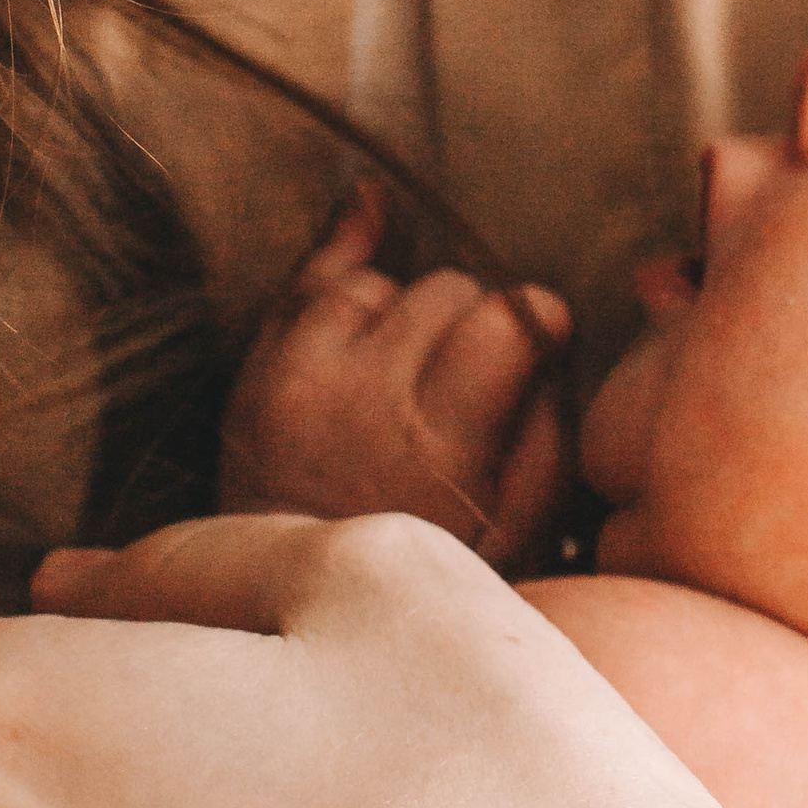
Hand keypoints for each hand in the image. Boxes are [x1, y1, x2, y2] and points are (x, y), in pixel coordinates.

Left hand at [217, 183, 570, 564]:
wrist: (296, 599)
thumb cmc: (429, 567)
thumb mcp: (521, 534)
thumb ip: (549, 434)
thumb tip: (548, 347)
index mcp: (441, 443)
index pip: (507, 318)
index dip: (538, 317)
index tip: (547, 335)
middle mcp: (365, 397)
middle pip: (447, 290)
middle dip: (472, 318)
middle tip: (469, 372)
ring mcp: (299, 377)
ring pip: (379, 280)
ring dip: (404, 308)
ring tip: (410, 365)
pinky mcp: (257, 369)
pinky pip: (306, 277)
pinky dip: (342, 245)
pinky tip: (371, 207)